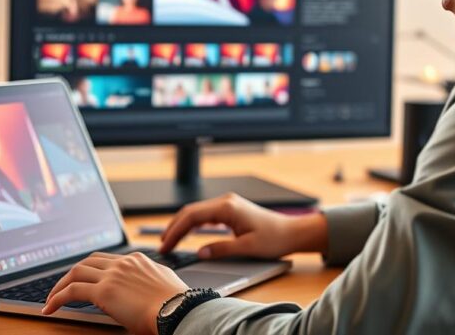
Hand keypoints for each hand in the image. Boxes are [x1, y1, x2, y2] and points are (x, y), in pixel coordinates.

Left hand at [41, 252, 187, 334]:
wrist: (178, 309)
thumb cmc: (176, 303)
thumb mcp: (163, 283)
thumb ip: (150, 279)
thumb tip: (146, 287)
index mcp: (137, 260)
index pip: (106, 259)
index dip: (91, 269)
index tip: (84, 279)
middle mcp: (122, 263)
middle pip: (88, 262)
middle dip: (72, 274)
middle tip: (63, 287)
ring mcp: (111, 275)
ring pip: (76, 273)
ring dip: (60, 285)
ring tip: (52, 298)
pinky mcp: (103, 291)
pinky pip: (71, 291)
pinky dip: (57, 298)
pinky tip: (50, 307)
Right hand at [158, 192, 327, 259]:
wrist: (292, 232)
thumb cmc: (274, 239)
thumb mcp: (247, 248)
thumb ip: (222, 249)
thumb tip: (199, 252)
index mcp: (227, 208)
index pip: (191, 216)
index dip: (175, 231)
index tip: (165, 246)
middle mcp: (225, 201)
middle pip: (190, 212)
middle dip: (173, 228)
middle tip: (162, 247)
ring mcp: (227, 204)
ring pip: (196, 212)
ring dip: (181, 226)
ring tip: (169, 242)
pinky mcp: (230, 209)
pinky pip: (205, 214)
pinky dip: (192, 224)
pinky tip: (186, 234)